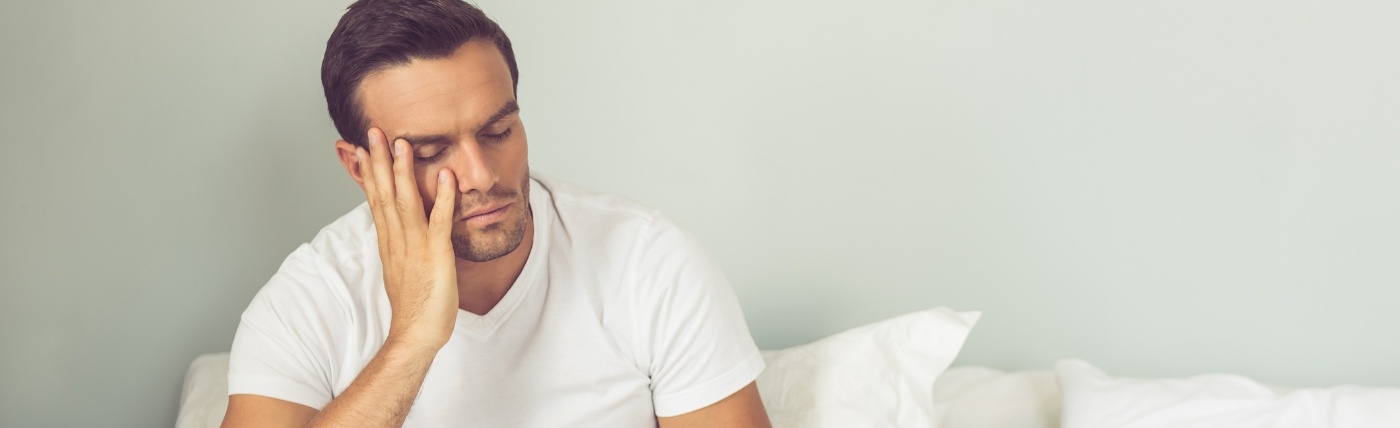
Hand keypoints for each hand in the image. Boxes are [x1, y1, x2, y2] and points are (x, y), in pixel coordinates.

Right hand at [356, 127, 458, 349]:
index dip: (368, 171)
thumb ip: (398, 243)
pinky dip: (442, 197)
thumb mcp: (400, 266)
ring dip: (403, 171)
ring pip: (405, 201)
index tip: (362, 146)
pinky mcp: (436, 256)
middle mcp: (396, 240)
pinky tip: (446, 176)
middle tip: (373, 131)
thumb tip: (394, 228)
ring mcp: (415, 247)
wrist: (416, 334)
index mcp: (388, 241)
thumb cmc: (414, 304)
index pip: (374, 199)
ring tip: (401, 143)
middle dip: (378, 161)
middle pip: (383, 193)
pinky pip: (439, 222)